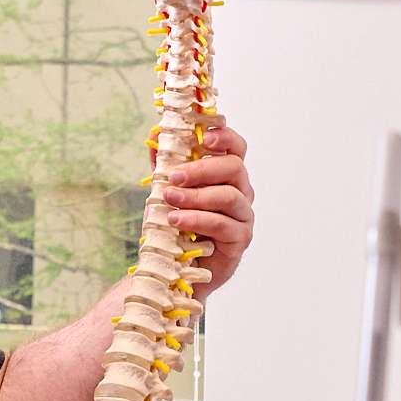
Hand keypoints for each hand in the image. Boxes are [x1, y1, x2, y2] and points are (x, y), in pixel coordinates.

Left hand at [160, 122, 254, 293]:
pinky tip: (176, 220)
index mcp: (226, 175)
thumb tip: (156, 133)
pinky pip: (223, 224)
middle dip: (201, 169)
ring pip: (229, 196)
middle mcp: (241, 192)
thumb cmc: (176, 226)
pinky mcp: (240, 238)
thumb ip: (164, 163)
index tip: (204, 138)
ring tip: (168, 200)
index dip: (225, 137)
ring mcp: (243, 215)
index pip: (236, 147)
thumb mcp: (165, 191)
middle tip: (173, 177)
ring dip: (195, 196)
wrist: (175, 267)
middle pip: (234, 167)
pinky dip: (197, 219)